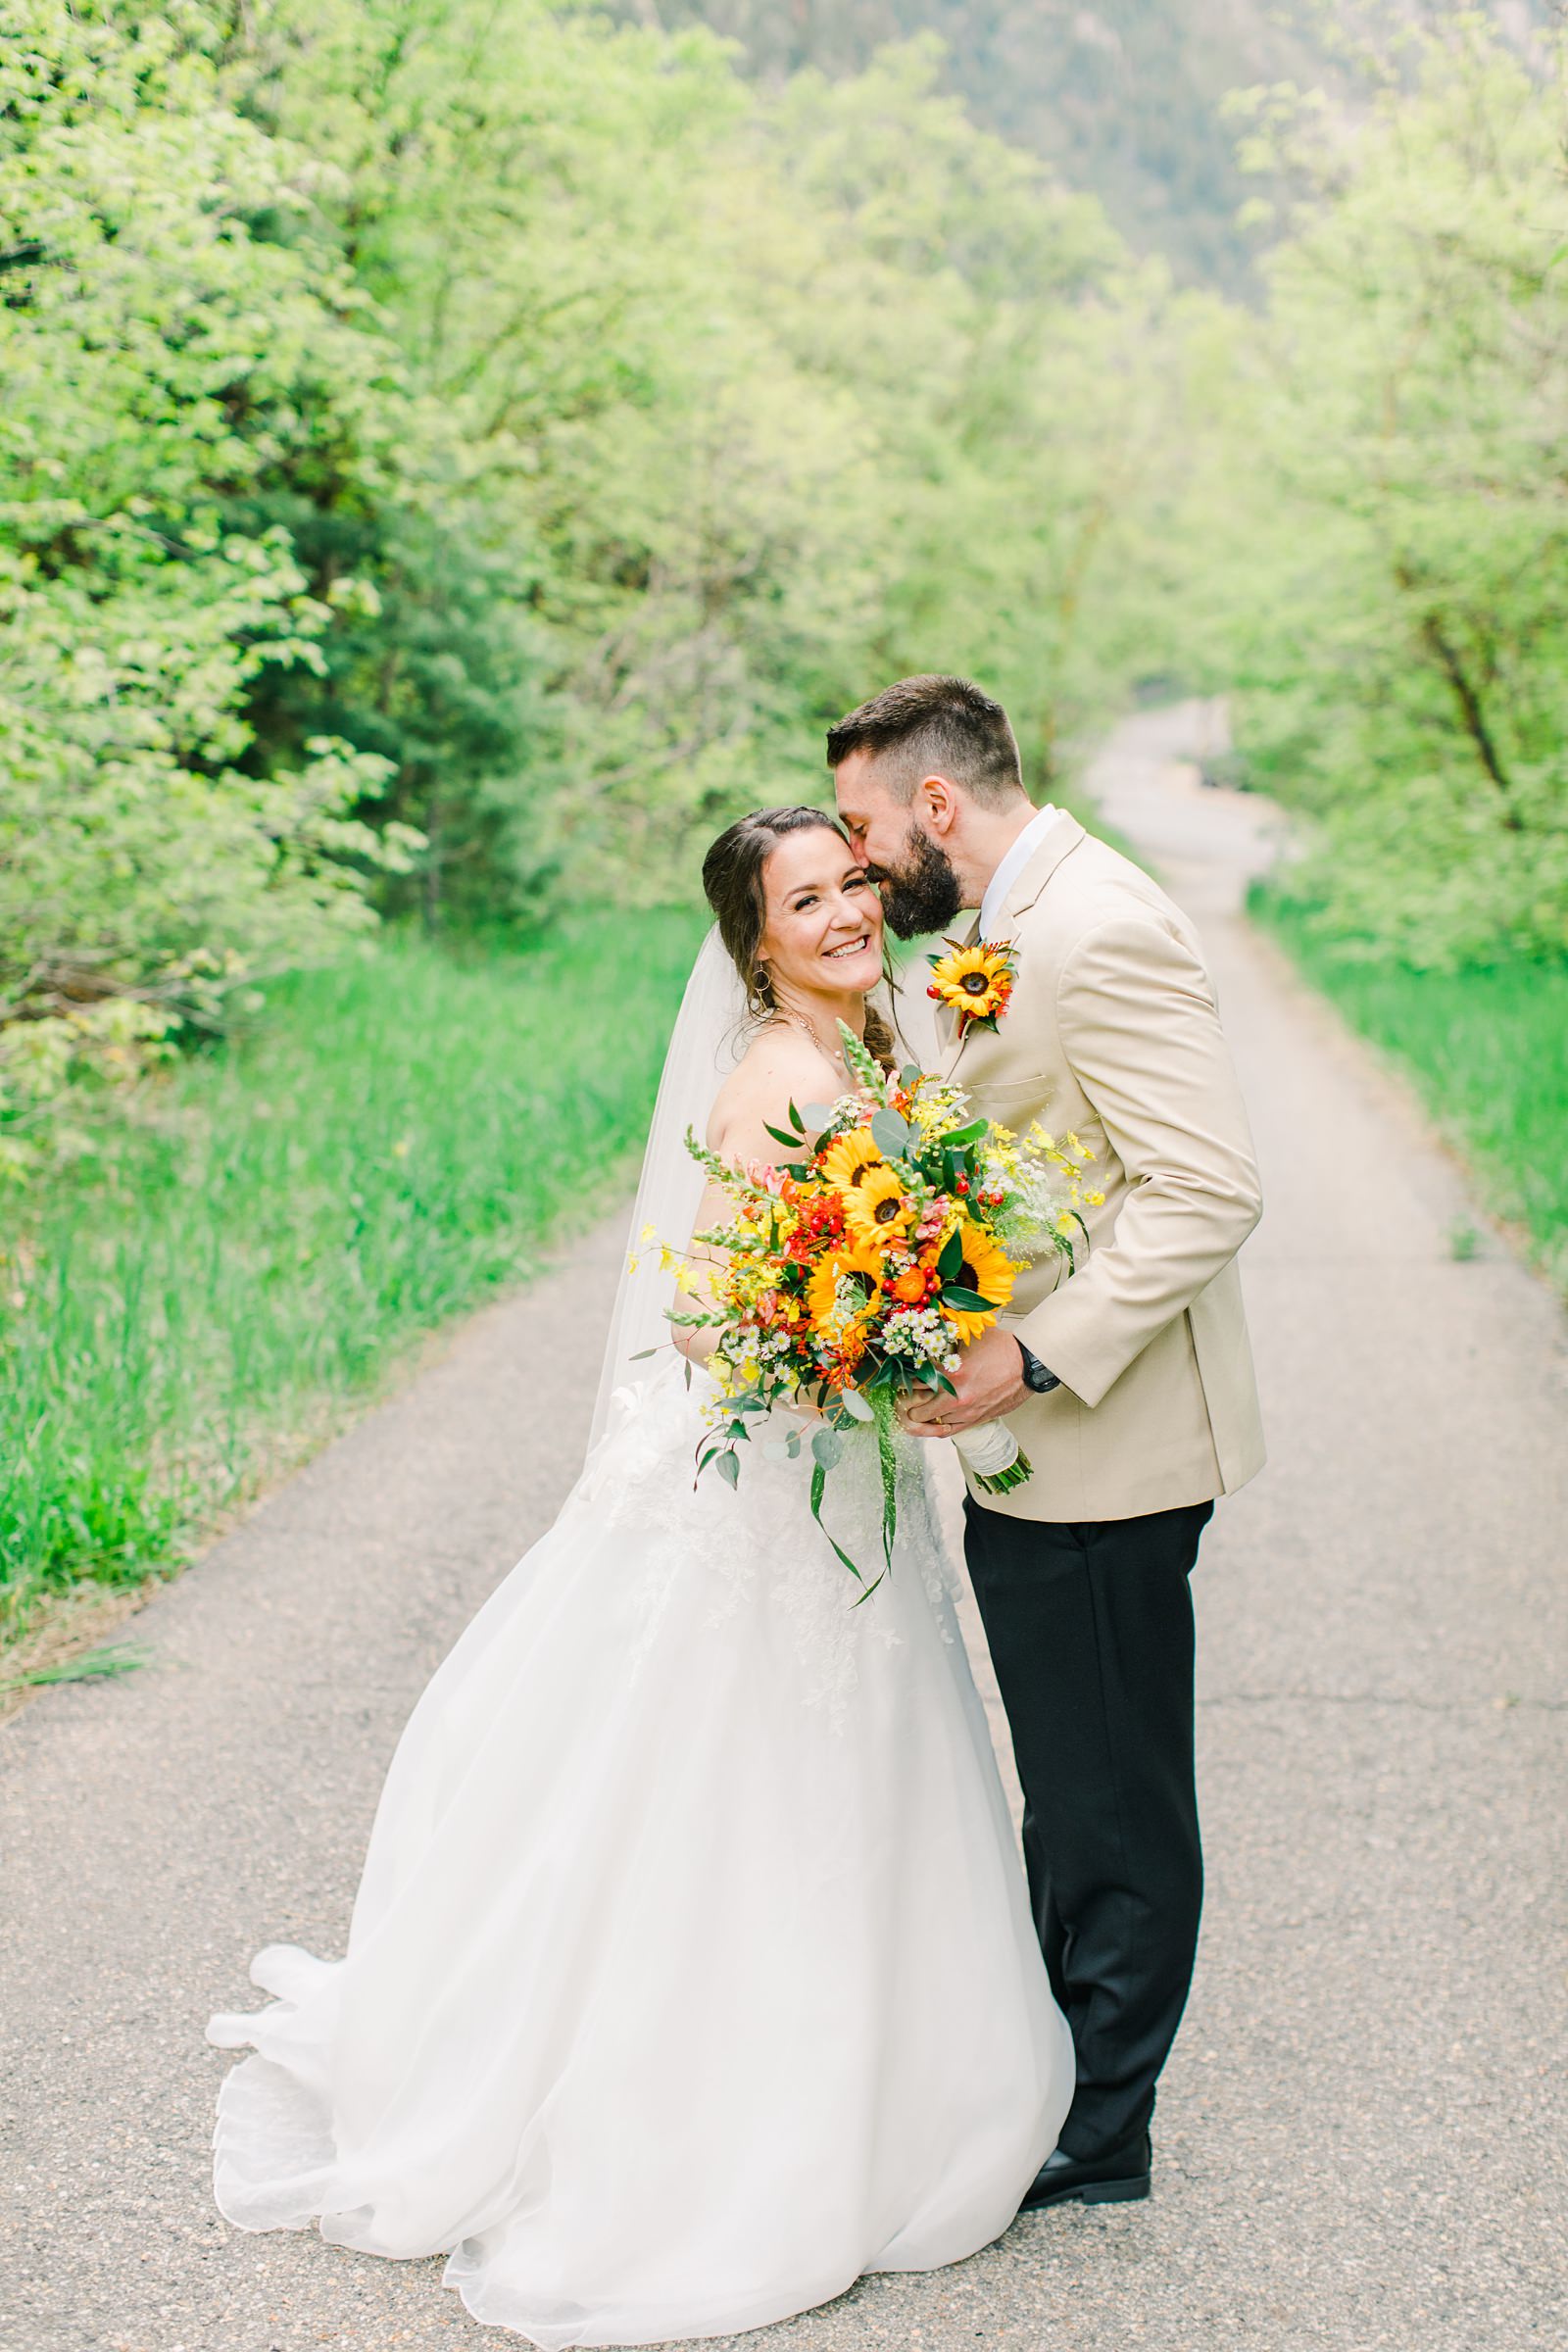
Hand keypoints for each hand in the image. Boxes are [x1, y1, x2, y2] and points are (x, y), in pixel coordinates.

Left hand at [898, 1327, 1030, 1439]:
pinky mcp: (977, 1420)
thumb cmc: (1003, 1350)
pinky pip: (950, 1431)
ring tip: (917, 1410)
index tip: (900, 1380)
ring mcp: (967, 1412)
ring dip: (923, 1418)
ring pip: (933, 1424)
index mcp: (953, 1375)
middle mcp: (958, 1398)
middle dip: (909, 1404)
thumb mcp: (969, 1338)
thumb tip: (929, 1328)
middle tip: (905, 1398)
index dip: (904, 1381)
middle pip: (919, 1410)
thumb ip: (947, 1338)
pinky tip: (934, 1420)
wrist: (1028, 1365)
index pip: (915, 1383)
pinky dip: (939, 1427)